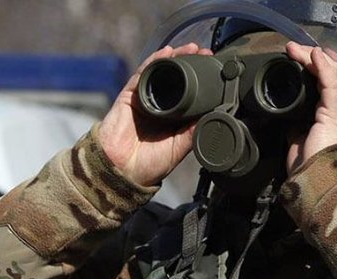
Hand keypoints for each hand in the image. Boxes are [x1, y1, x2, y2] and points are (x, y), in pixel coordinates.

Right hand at [98, 44, 210, 187]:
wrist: (121, 172)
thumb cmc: (147, 166)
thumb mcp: (178, 149)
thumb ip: (192, 133)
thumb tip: (213, 115)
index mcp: (171, 120)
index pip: (189, 95)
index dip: (201, 82)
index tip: (215, 71)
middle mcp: (158, 107)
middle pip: (176, 79)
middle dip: (190, 64)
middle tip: (205, 53)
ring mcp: (144, 100)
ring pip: (161, 73)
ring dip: (175, 58)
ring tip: (190, 48)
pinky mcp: (129, 96)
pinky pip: (142, 74)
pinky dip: (153, 61)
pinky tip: (166, 53)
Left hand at [284, 43, 336, 172]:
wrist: (316, 183)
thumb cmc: (309, 167)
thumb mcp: (298, 140)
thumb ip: (295, 126)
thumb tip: (285, 118)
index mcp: (330, 116)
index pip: (333, 83)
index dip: (319, 67)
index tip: (300, 59)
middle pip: (336, 73)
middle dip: (315, 58)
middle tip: (295, 50)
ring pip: (332, 74)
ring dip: (312, 57)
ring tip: (296, 49)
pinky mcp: (334, 114)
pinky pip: (332, 85)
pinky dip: (323, 68)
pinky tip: (314, 55)